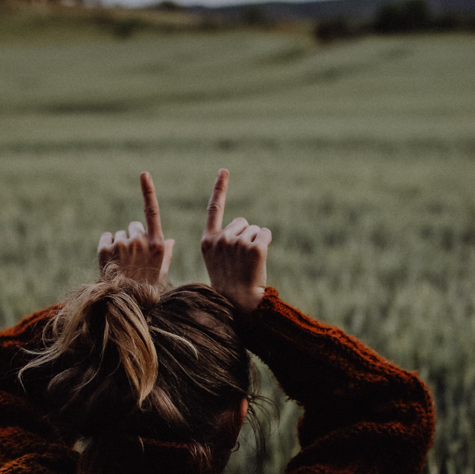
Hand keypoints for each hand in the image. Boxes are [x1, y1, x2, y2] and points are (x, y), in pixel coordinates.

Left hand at [98, 172, 174, 284]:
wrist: (124, 303)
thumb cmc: (146, 288)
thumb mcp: (161, 272)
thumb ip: (165, 253)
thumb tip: (170, 241)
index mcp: (157, 244)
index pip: (152, 211)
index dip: (148, 191)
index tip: (144, 174)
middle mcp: (140, 241)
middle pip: (134, 226)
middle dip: (133, 237)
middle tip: (133, 257)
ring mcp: (122, 244)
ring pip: (120, 234)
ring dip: (120, 244)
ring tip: (122, 264)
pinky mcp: (105, 249)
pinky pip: (106, 238)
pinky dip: (107, 246)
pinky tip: (111, 261)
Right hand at [200, 169, 270, 313]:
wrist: (240, 303)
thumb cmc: (229, 283)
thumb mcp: (216, 260)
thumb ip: (223, 239)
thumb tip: (245, 224)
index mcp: (208, 241)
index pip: (214, 208)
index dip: (220, 188)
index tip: (224, 170)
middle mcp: (221, 239)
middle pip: (242, 222)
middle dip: (245, 234)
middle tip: (241, 259)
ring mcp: (238, 243)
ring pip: (255, 229)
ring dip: (255, 242)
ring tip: (248, 263)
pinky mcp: (255, 248)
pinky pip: (266, 234)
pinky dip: (266, 243)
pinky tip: (259, 259)